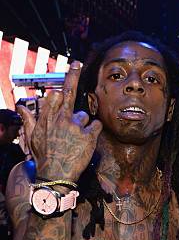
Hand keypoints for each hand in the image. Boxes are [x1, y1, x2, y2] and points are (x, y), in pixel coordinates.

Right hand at [17, 62, 101, 180]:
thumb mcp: (32, 138)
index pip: (55, 96)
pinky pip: (96, 125)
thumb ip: (29, 119)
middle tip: (77, 64)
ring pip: (85, 116)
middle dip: (72, 76)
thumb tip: (21, 107)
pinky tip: (88, 140)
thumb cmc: (44, 157)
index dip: (60, 92)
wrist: (56, 175)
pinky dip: (94, 131)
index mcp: (47, 119)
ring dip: (83, 125)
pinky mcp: (88, 136)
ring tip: (76, 139)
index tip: (64, 83)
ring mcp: (75, 127)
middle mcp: (61, 119)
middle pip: (68, 93)